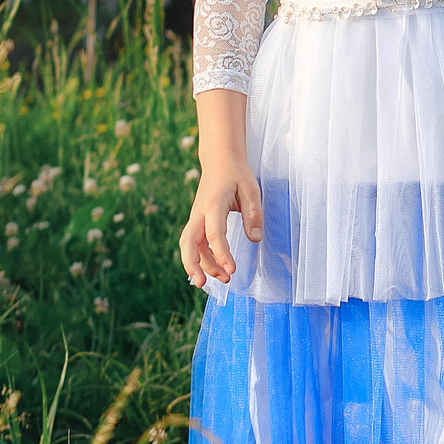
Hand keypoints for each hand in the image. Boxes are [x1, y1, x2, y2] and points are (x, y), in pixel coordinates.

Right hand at [178, 156, 259, 286]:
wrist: (220, 160)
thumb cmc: (237, 175)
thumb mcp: (251, 190)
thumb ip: (253, 214)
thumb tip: (255, 239)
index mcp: (214, 204)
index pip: (214, 233)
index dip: (221, 253)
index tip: (232, 269)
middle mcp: (199, 212)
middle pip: (188, 242)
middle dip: (193, 265)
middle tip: (204, 284)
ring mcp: (195, 217)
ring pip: (188, 245)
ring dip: (199, 264)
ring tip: (221, 279)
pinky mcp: (197, 221)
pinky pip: (193, 243)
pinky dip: (200, 258)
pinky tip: (215, 269)